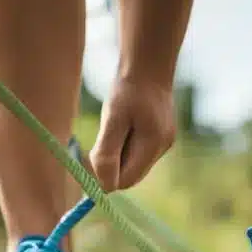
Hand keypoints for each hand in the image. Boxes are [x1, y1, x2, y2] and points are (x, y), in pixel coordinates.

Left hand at [88, 77, 176, 191]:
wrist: (147, 65)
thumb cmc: (128, 89)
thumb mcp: (113, 118)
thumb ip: (107, 152)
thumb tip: (102, 186)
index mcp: (153, 144)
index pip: (126, 181)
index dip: (105, 177)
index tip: (88, 161)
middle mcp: (162, 148)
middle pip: (130, 176)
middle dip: (111, 167)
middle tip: (100, 140)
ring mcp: (164, 144)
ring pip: (133, 165)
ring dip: (117, 155)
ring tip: (115, 126)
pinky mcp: (161, 138)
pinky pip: (138, 154)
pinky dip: (125, 147)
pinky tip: (123, 125)